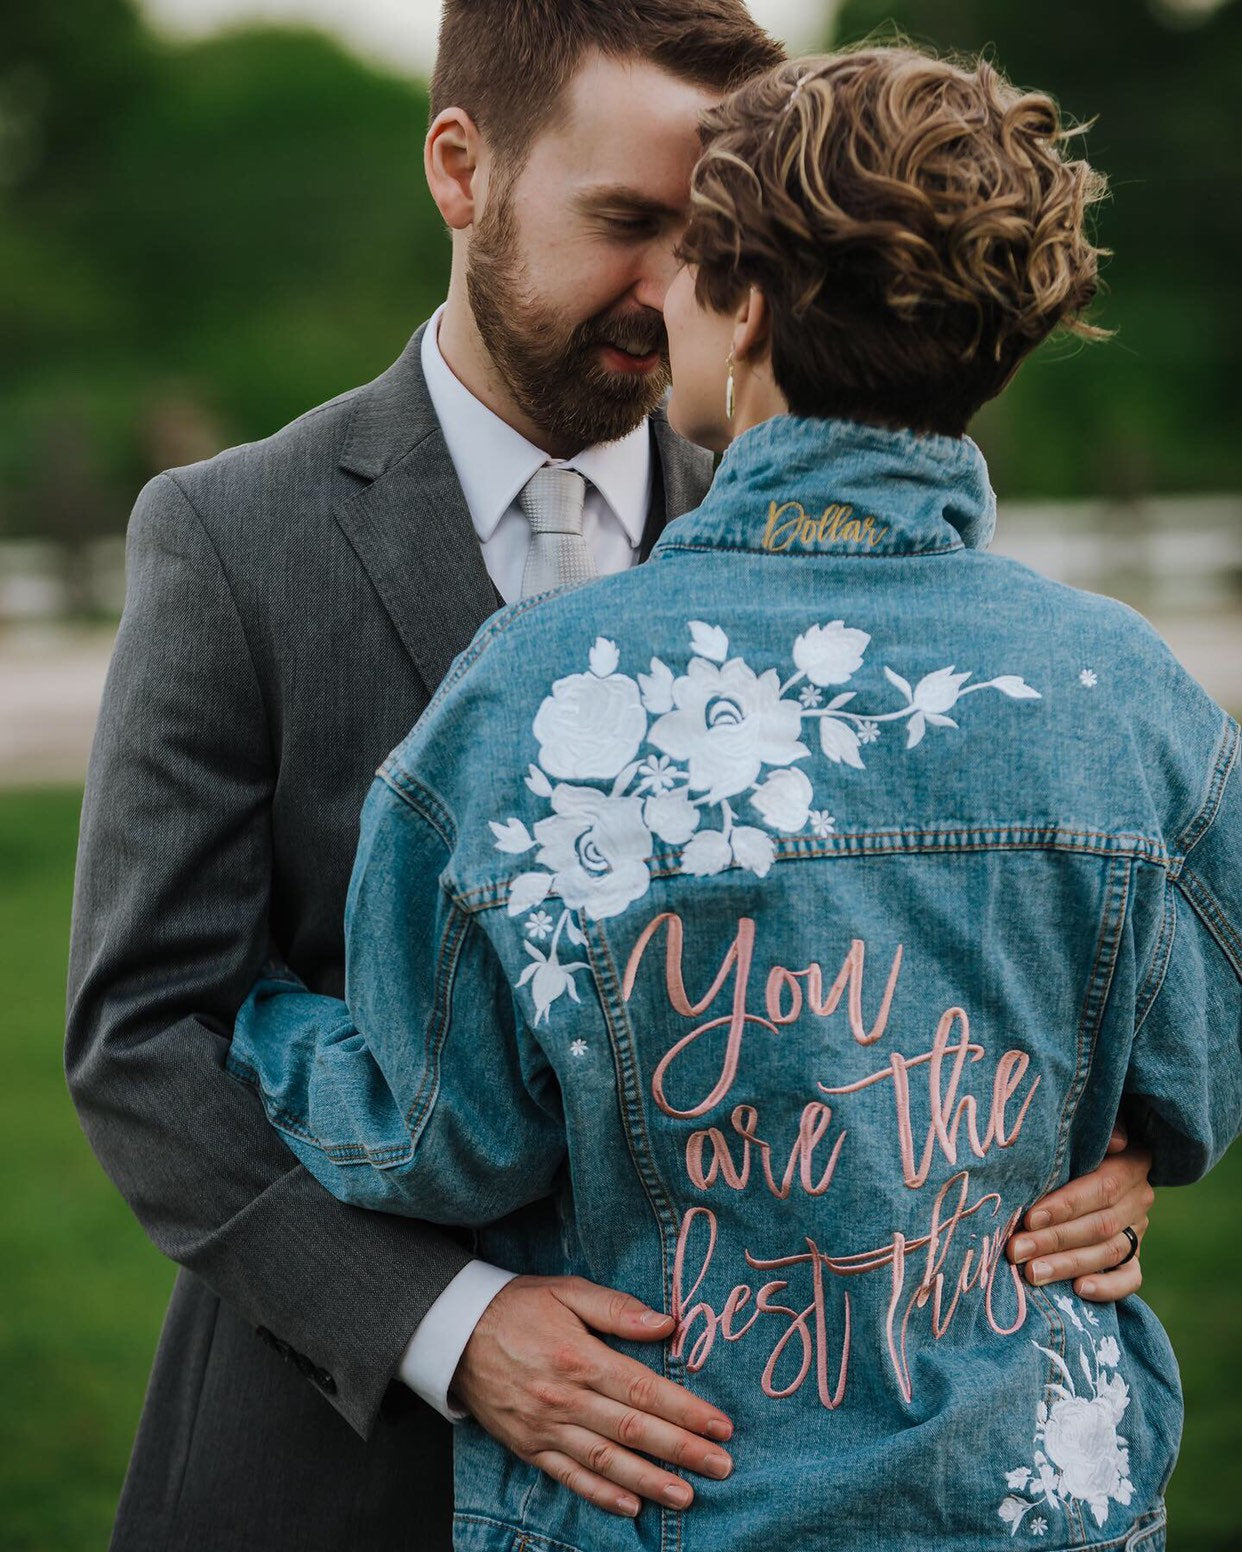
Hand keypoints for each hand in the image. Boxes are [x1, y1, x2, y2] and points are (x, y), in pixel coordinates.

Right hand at [451, 1274, 732, 1519]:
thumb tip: (666, 1324)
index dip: (685, 1411)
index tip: (720, 1426)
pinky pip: (569, 1476)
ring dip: (649, 1481)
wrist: (453, 1333)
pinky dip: (600, 1495)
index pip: (643, 1389)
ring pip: (605, 1461)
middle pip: (632, 1429)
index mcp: (579, 1357)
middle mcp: (565, 1399)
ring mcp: (545, 1427)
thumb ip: (617, 1309)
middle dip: (681, 1450)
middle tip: (722, 1466)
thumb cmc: (518, 1306)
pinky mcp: (528, 1446)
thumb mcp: (567, 1291)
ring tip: (687, 1496)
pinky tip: (631, 1506)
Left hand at [1008, 1124, 1153, 1299]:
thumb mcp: (1084, 1128)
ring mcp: (1138, 1229)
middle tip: (1016, 1251)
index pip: (1101, 1188)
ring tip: (1032, 1274)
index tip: (1030, 1218)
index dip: (1066, 1205)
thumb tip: (1117, 1140)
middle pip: (1099, 1225)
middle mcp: (1139, 1198)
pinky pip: (1130, 1278)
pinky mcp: (1134, 1255)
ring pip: (1108, 1252)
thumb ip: (1098, 1132)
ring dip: (1068, 1266)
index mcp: (1130, 1164)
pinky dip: (1108, 1288)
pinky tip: (1079, 1291)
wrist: (1095, 1156)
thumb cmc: (1074, 1139)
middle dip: (1054, 1240)